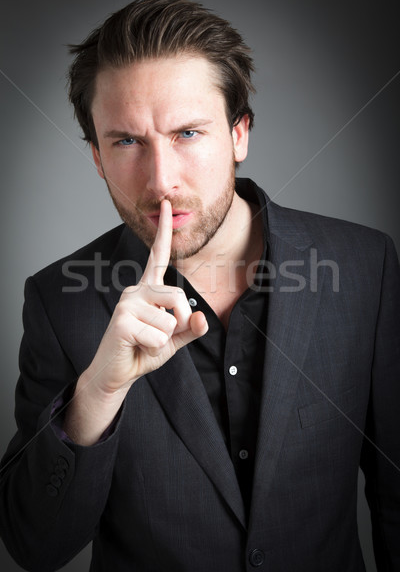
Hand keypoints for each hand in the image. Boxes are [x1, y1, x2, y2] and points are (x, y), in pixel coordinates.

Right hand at [87, 199, 207, 395]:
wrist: (116, 374)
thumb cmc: (143, 351)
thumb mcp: (173, 340)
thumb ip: (189, 328)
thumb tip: (202, 318)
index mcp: (148, 289)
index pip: (158, 256)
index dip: (164, 232)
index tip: (167, 206)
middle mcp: (135, 290)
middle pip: (178, 295)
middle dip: (179, 322)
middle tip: (161, 336)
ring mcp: (126, 303)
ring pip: (170, 320)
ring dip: (165, 339)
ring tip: (145, 342)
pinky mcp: (121, 320)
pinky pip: (159, 336)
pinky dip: (154, 349)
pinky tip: (137, 348)